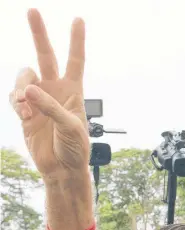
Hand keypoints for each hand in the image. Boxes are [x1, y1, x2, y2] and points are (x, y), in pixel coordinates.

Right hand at [9, 9, 88, 180]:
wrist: (62, 168)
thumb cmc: (75, 148)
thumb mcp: (70, 127)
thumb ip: (51, 107)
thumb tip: (29, 90)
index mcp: (73, 92)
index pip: (75, 61)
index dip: (76, 41)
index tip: (78, 20)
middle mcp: (55, 91)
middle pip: (46, 57)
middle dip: (39, 34)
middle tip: (33, 11)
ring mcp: (39, 100)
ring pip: (24, 77)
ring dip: (21, 88)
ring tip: (27, 108)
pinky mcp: (25, 111)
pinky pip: (14, 97)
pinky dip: (16, 103)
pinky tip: (25, 115)